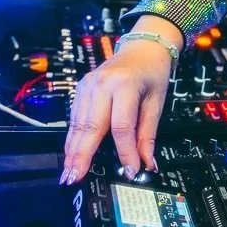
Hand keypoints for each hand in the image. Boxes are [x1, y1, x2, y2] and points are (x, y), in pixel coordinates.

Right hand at [60, 16, 182, 183]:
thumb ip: (148, 135)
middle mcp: (102, 84)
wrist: (142, 48)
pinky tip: (71, 155)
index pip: (122, 126)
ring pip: (78, 124)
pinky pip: (75, 117)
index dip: (125, 152)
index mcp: (125, 85)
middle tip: (76, 178)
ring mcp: (87, 85)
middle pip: (91, 126)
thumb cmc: (152, 73)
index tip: (129, 171)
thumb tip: (147, 163)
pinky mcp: (81, 88)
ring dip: (73, 150)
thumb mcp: (157, 103)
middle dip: (82, 155)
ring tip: (69, 173)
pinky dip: (73, 138)